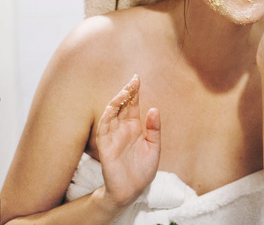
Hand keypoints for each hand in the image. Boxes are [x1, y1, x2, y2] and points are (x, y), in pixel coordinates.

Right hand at [95, 75, 160, 209]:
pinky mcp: (106, 148)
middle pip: (122, 107)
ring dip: (117, 102)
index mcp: (134, 128)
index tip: (137, 78)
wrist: (133, 190)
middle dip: (127, 93)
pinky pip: (103, 130)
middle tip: (134, 80)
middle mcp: (122, 130)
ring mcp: (113, 138)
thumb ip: (154, 129)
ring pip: (111, 115)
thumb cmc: (142, 170)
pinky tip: (112, 108)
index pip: (132, 106)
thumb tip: (154, 108)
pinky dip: (107, 118)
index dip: (134, 92)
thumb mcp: (154, 147)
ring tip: (125, 90)